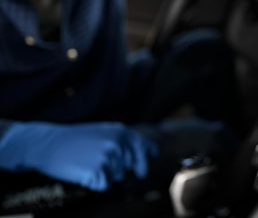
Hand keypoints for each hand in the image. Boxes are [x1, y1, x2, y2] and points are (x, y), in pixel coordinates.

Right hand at [0, 122, 157, 191]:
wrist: (48, 144)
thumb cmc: (76, 139)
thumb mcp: (104, 132)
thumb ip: (125, 141)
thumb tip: (150, 153)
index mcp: (122, 132)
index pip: (145, 148)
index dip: (146, 158)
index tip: (142, 169)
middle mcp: (119, 143)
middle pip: (129, 167)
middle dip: (116, 168)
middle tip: (96, 160)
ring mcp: (109, 157)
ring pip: (118, 177)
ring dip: (105, 175)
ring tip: (87, 163)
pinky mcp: (98, 170)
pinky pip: (105, 186)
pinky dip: (96, 183)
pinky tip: (84, 173)